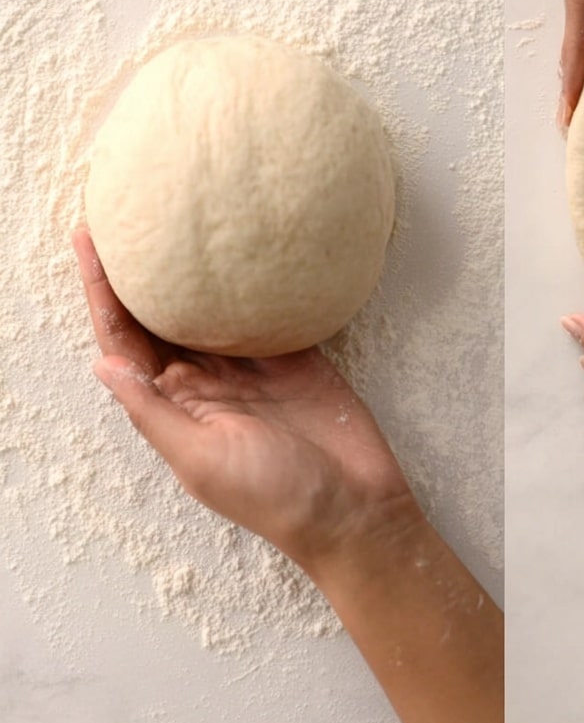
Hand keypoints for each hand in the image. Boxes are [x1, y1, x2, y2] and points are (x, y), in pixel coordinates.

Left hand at [73, 228, 418, 573]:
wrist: (354, 505)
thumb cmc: (277, 497)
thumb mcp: (203, 459)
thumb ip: (155, 412)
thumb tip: (104, 364)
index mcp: (175, 406)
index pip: (125, 339)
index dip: (103, 292)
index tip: (89, 242)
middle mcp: (205, 381)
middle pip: (158, 315)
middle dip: (135, 271)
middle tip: (121, 216)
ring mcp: (249, 365)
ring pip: (205, 307)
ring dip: (185, 270)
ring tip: (169, 223)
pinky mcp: (291, 353)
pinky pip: (261, 309)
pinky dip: (249, 281)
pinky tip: (238, 251)